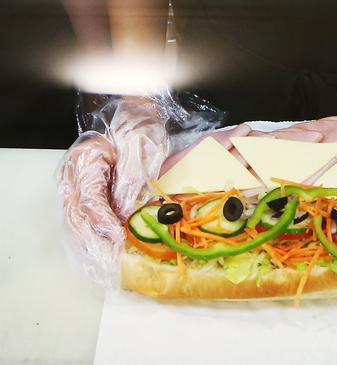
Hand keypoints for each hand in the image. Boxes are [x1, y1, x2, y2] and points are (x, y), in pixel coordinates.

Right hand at [57, 95, 168, 284]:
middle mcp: (73, 178)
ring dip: (92, 250)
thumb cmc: (137, 129)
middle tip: (113, 266)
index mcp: (84, 161)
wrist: (134, 117)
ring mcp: (76, 189)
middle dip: (94, 246)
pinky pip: (85, 226)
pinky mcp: (86, 199)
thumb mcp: (140, 149)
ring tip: (108, 271)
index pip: (89, 200)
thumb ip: (132, 182)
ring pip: (76, 227)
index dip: (103, 222)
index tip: (119, 238)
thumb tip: (128, 214)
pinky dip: (94, 244)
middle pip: (76, 219)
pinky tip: (106, 260)